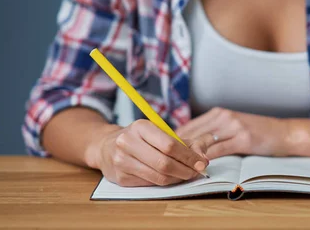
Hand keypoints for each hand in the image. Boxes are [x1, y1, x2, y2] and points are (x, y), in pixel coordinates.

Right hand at [87, 119, 214, 186]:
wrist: (107, 146)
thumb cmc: (139, 138)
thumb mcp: (158, 132)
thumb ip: (183, 142)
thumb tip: (203, 156)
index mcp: (140, 127)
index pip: (170, 145)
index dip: (189, 156)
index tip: (202, 162)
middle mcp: (127, 142)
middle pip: (164, 163)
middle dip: (185, 169)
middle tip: (196, 171)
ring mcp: (121, 161)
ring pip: (158, 176)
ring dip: (177, 178)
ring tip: (186, 175)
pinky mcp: (120, 177)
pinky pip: (149, 184)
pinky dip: (165, 182)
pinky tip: (171, 178)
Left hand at [176, 108, 289, 158]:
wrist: (284, 133)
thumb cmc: (257, 132)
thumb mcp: (233, 126)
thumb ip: (213, 132)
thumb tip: (188, 144)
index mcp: (218, 113)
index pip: (188, 126)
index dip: (174, 141)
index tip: (165, 153)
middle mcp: (223, 116)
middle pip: (192, 133)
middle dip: (177, 150)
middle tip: (167, 164)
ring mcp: (233, 126)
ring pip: (202, 142)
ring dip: (189, 156)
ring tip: (179, 168)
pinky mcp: (242, 139)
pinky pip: (217, 151)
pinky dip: (206, 161)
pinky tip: (199, 168)